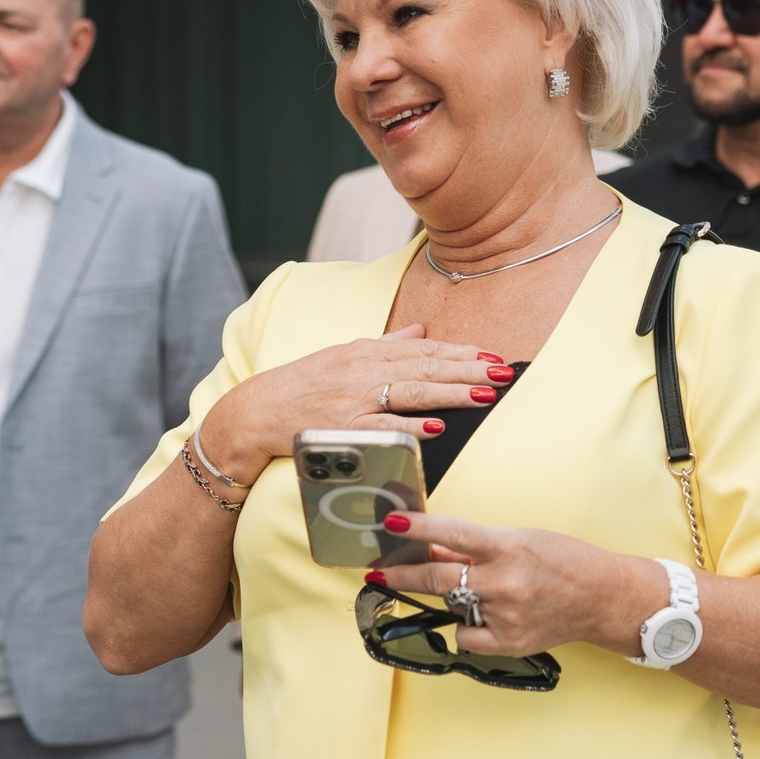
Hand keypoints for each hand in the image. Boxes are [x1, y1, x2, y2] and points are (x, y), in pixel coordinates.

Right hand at [199, 325, 507, 480]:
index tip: (492, 356)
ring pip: (411, 392)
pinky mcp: (342, 427)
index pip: (423, 349)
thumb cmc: (302, 386)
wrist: (255, 412)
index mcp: (365, 352)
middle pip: (425, 367)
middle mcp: (362, 370)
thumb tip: (421, 331)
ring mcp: (353, 399)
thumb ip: (385, 345)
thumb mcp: (343, 357)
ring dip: (451, 392)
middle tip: (504, 372)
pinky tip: (437, 426)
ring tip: (485, 395)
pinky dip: (410, 425)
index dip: (460, 352)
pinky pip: (382, 426)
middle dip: (468, 369)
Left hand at [372, 511, 665, 660]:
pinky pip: (466, 636)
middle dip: (402, 574)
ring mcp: (506, 616)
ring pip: (453, 606)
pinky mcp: (509, 643)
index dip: (418, 528)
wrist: (604, 599)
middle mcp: (505, 582)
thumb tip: (431, 547)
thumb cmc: (565, 562)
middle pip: (438, 578)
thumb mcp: (519, 540)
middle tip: (379, 570)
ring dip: (455, 597)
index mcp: (509, 548)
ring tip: (484, 592)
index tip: (392, 523)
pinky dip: (468, 627)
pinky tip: (488, 617)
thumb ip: (473, 547)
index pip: (453, 533)